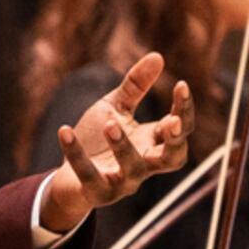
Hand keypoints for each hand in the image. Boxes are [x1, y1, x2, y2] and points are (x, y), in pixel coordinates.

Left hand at [39, 52, 190, 235]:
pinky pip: (90, 176)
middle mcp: (144, 165)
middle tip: (173, 122)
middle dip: (176, 140)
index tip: (181, 85)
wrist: (68, 177)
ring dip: (123, 145)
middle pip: (174, 158)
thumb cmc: (98, 140)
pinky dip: (76, 154)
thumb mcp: (115, 107)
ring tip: (110, 123)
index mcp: (151, 142)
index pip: (179, 129)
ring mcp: (122, 182)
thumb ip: (135, 86)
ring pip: (133, 168)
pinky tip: (64, 130)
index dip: (184, 110)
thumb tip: (158, 56)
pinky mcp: (97, 192)